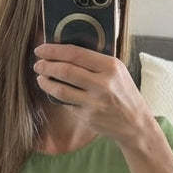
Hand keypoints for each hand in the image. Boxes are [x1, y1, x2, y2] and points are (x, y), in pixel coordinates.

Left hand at [32, 42, 153, 148]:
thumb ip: (96, 62)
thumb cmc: (124, 93)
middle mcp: (102, 84)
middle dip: (46, 66)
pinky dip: (56, 96)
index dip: (54, 50)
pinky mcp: (88, 117)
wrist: (135, 123)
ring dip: (46, 82)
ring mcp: (94, 102)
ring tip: (40, 77)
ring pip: (61, 89)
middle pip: (65, 70)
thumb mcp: (117, 71)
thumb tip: (66, 52)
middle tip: (38, 64)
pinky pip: (66, 103)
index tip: (41, 49)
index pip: (76, 54)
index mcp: (110, 66)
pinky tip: (53, 91)